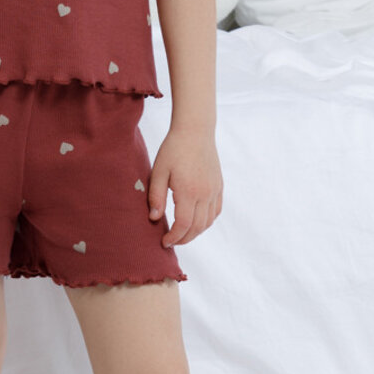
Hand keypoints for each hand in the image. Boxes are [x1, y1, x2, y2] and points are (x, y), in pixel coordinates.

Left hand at [147, 128, 222, 246]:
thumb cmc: (173, 149)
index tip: (164, 242)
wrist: (195, 131)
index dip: (174, 237)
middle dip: (184, 239)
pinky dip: (207, 221)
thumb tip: (154, 218)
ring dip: (195, 232)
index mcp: (188, 191)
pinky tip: (196, 222)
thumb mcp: (158, 171)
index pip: (183, 225)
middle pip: (197, 227)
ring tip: (182, 234)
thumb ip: (156, 196)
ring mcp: (214, 190)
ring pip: (208, 222)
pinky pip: (216, 211)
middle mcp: (205, 194)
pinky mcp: (219, 186)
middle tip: (171, 241)